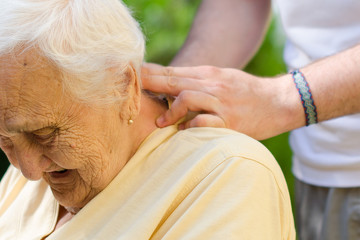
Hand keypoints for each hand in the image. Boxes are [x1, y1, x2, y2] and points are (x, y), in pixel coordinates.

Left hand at [141, 63, 301, 139]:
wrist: (279, 102)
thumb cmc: (247, 93)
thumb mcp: (223, 80)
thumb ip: (198, 83)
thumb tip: (171, 89)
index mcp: (208, 75)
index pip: (173, 72)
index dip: (150, 73)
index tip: (132, 75)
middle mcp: (212, 86)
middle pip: (174, 81)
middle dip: (149, 83)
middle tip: (129, 89)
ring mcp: (221, 103)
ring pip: (187, 98)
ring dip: (170, 110)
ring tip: (160, 123)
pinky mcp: (230, 122)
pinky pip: (203, 123)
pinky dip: (190, 127)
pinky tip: (184, 132)